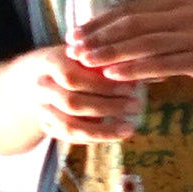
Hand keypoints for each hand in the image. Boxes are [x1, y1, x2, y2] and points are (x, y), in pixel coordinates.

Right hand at [19, 45, 149, 141]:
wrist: (37, 76)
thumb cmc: (74, 60)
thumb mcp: (88, 53)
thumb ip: (113, 61)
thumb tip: (155, 71)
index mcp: (50, 62)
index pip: (74, 77)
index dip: (103, 85)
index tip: (133, 86)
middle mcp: (41, 87)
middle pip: (73, 103)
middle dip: (108, 106)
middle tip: (137, 106)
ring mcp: (41, 109)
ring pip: (69, 126)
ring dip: (102, 130)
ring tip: (130, 129)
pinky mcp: (46, 126)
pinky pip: (70, 138)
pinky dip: (94, 138)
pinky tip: (116, 135)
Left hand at [66, 0, 192, 96]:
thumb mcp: (179, 29)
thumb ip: (149, 30)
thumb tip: (107, 40)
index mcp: (175, 1)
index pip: (129, 9)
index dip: (99, 21)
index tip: (75, 34)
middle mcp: (184, 13)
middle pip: (134, 24)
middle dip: (100, 37)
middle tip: (75, 49)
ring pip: (145, 43)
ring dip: (113, 53)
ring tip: (89, 62)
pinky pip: (163, 63)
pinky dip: (137, 69)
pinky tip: (116, 76)